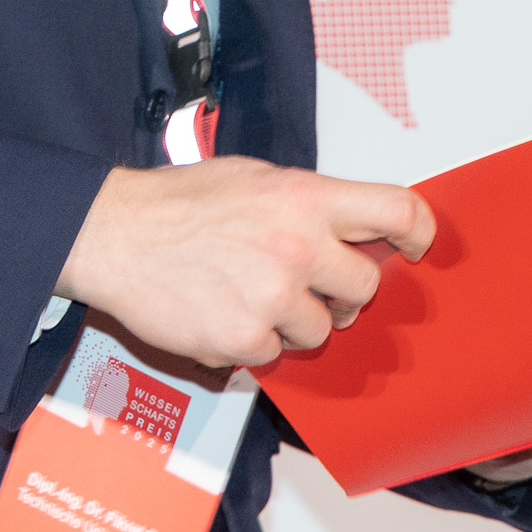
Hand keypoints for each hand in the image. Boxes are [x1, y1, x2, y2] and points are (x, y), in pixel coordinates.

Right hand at [54, 158, 432, 368]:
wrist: (112, 234)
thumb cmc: (176, 204)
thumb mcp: (252, 178)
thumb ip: (306, 202)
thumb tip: (350, 227)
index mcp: (303, 198)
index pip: (396, 210)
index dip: (419, 232)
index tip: (414, 247)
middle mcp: (297, 246)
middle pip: (365, 286)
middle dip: (340, 290)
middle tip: (303, 281)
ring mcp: (273, 297)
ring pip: (321, 329)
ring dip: (293, 320)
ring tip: (247, 293)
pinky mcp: (245, 339)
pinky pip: (274, 354)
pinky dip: (252, 342)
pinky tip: (221, 312)